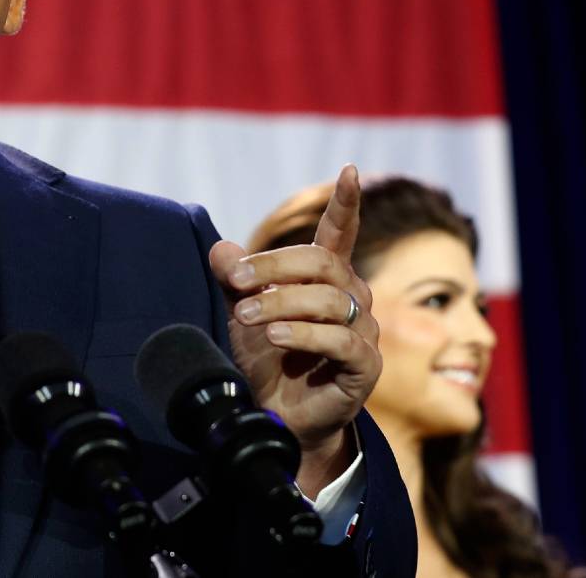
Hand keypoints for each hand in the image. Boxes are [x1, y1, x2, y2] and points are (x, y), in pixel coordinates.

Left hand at [208, 164, 380, 493]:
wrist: (274, 414)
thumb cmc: (266, 358)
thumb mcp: (242, 310)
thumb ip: (234, 278)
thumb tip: (220, 248)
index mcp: (327, 278)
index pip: (340, 234)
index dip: (345, 204)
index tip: (348, 171)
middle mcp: (353, 298)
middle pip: (322, 262)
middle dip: (274, 266)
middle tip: (235, 282)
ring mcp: (364, 331)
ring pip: (328, 300)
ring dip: (280, 303)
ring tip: (248, 316)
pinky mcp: (365, 366)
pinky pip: (340, 340)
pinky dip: (304, 334)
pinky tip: (275, 336)